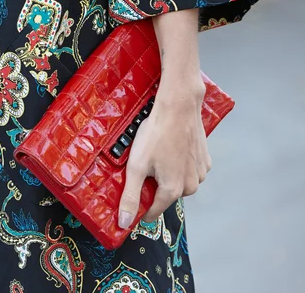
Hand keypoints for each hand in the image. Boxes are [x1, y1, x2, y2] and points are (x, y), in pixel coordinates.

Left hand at [117, 82, 210, 228]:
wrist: (178, 108)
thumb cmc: (156, 135)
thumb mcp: (136, 167)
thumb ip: (130, 196)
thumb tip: (125, 222)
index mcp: (173, 190)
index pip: (153, 211)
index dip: (140, 208)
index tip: (131, 201)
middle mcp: (190, 185)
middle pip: (166, 196)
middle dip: (153, 186)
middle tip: (143, 167)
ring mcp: (200, 173)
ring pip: (179, 183)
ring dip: (167, 175)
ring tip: (157, 156)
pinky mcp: (205, 160)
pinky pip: (188, 170)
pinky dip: (179, 165)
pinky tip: (170, 151)